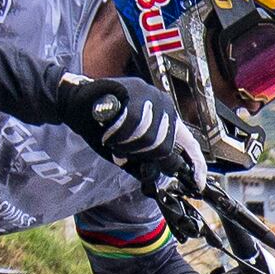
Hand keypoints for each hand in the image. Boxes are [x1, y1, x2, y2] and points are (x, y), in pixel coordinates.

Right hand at [57, 70, 193, 181]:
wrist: (76, 104)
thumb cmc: (102, 126)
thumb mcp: (128, 148)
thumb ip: (146, 160)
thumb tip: (161, 174)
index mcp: (166, 119)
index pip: (189, 143)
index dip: (196, 165)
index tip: (198, 183)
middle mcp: (164, 106)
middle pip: (164, 146)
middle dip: (140, 155)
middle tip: (121, 148)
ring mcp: (152, 95)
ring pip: (150, 137)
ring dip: (128, 144)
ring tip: (114, 136)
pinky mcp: (137, 90)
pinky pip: (135, 123)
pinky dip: (120, 133)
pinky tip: (110, 130)